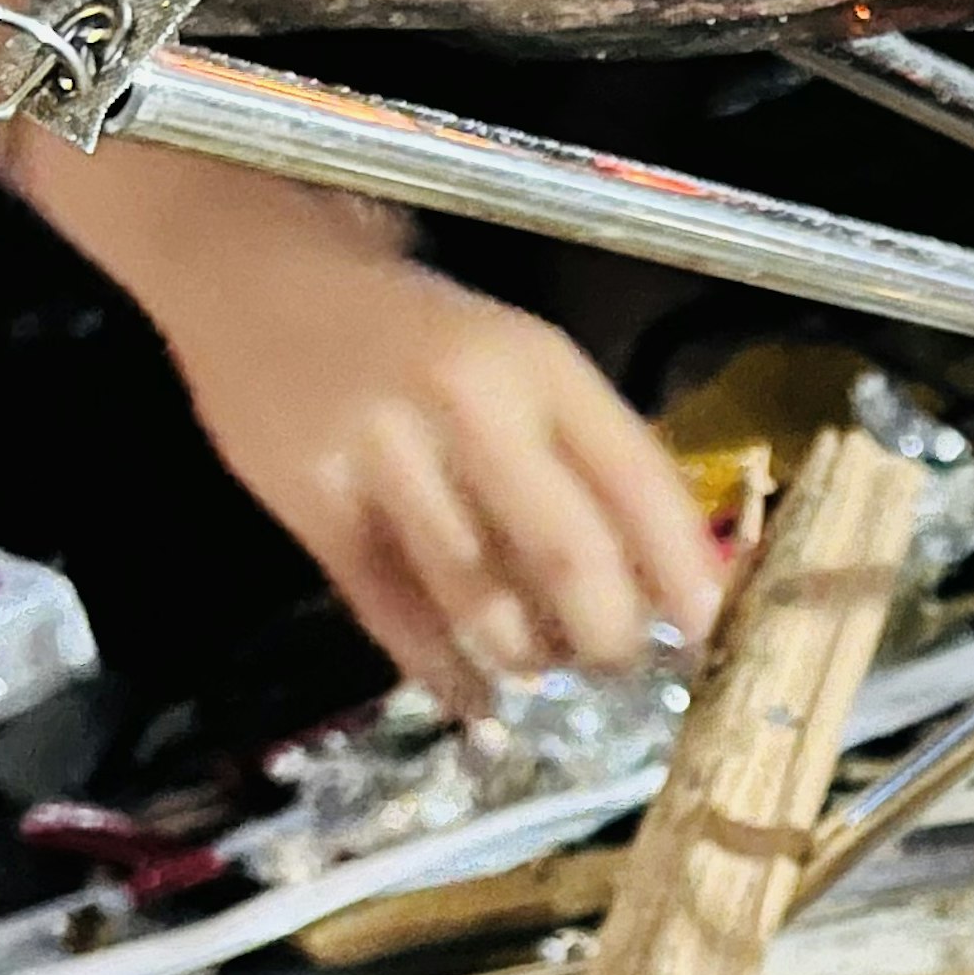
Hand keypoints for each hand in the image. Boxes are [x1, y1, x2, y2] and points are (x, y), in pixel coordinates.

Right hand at [144, 214, 725, 710]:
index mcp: (542, 368)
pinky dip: (447, 675)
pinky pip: (397, 621)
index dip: (685, 577)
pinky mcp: (313, 504)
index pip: (640, 486)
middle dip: (608, 638)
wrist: (259, 277)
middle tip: (620, 666)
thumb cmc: (421, 339)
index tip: (714, 642)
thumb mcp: (522, 363)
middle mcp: (471, 407)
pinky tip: (476, 697)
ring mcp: (387, 456)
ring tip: (545, 669)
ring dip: (529, 661)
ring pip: (483, 603)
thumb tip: (670, 586)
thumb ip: (589, 458)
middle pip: (568, 559)